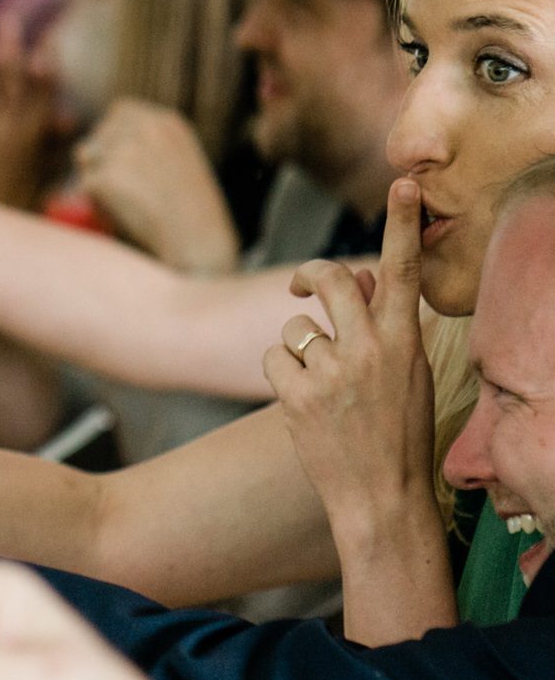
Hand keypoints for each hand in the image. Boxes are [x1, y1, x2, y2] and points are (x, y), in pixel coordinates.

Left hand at [75, 99, 238, 272]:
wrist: (196, 239)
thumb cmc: (190, 210)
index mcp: (165, 122)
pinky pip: (85, 186)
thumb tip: (98, 144)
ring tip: (128, 202)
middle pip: (97, 135)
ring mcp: (122, 150)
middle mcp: (142, 129)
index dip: (111, 133)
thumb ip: (147, 144)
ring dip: (95, 178)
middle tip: (120, 189)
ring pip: (86, 158)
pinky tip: (125, 215)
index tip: (115, 156)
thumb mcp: (179, 160)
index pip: (120, 110)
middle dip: (98, 158)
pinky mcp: (104, 177)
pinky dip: (97, 204)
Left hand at [262, 178, 434, 538]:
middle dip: (309, 277)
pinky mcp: (296, 394)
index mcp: (405, 340)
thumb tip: (351, 279)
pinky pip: (274, 359)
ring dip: (299, 349)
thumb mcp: (404, 374)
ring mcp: (331, 371)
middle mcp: (369, 348)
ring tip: (321, 387)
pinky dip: (282, 375)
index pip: (403, 270)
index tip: (403, 184)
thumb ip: (380, 324)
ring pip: (295, 329)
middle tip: (300, 287)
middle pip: (328, 280)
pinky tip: (303, 402)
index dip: (402, 224)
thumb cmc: (395, 430)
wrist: (381, 495)